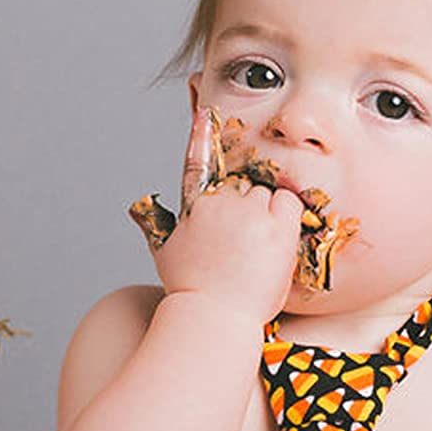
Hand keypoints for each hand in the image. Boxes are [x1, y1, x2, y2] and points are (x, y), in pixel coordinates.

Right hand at [147, 104, 301, 325]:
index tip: (203, 114)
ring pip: (268, 195)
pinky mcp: (275, 226)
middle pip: (244, 185)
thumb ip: (159, 223)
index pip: (196, 161)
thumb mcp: (167, 250)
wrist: (214, 315)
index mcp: (196, 205)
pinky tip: (275, 245)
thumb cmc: (191, 289)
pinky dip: (287, 221)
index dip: (199, 135)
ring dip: (269, 215)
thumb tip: (141, 209)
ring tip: (259, 249)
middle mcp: (221, 202)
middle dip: (247, 206)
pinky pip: (290, 206)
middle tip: (245, 241)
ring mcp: (250, 212)